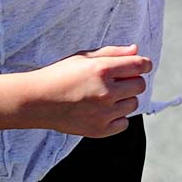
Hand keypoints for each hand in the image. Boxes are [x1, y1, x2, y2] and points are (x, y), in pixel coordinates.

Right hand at [27, 44, 151, 137]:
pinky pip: (124, 123)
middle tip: (118, 80)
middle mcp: (106, 92)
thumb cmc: (60, 74)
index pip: (139, 65)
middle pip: (139, 85)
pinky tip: (103, 109)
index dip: (144, 64)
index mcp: (102, 69)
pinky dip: (118, 116)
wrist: (38, 101)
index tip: (142, 65)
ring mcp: (104, 113)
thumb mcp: (84, 56)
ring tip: (106, 95)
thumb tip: (136, 51)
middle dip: (133, 80)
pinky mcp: (100, 130)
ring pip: (133, 104)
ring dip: (125, 98)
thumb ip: (113, 53)